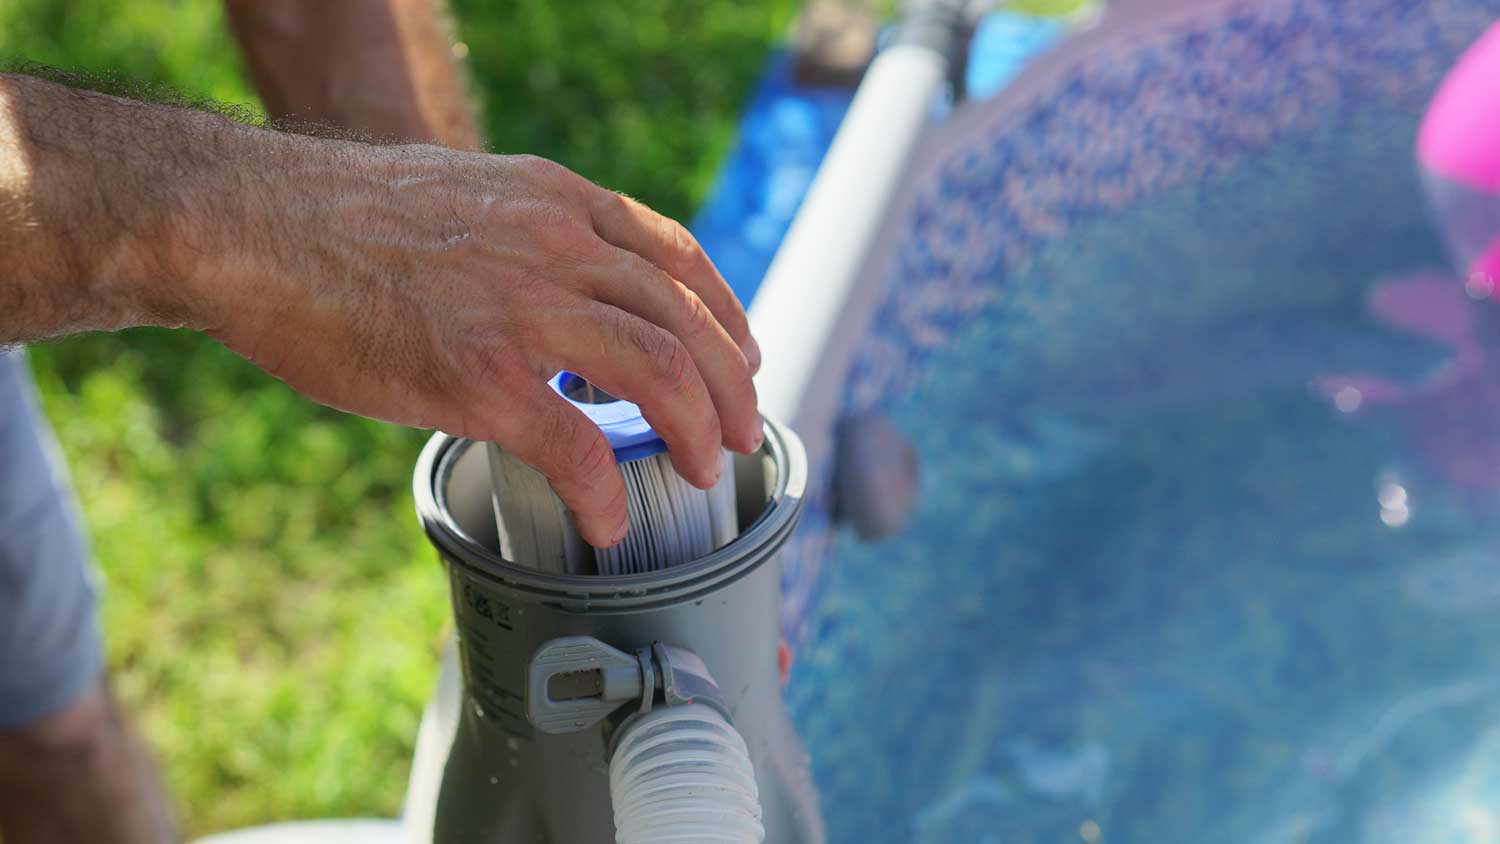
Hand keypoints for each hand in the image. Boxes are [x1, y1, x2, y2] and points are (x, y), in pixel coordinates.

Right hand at [189, 140, 762, 546]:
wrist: (246, 222)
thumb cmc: (336, 219)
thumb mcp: (462, 195)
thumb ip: (527, 235)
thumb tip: (563, 294)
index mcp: (555, 199)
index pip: (676, 255)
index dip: (726, 314)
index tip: (743, 356)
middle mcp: (555, 244)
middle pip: (687, 320)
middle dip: (731, 386)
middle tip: (742, 432)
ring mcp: (522, 309)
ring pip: (658, 372)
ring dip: (698, 429)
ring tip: (707, 469)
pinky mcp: (478, 374)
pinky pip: (577, 445)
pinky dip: (605, 490)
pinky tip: (608, 519)